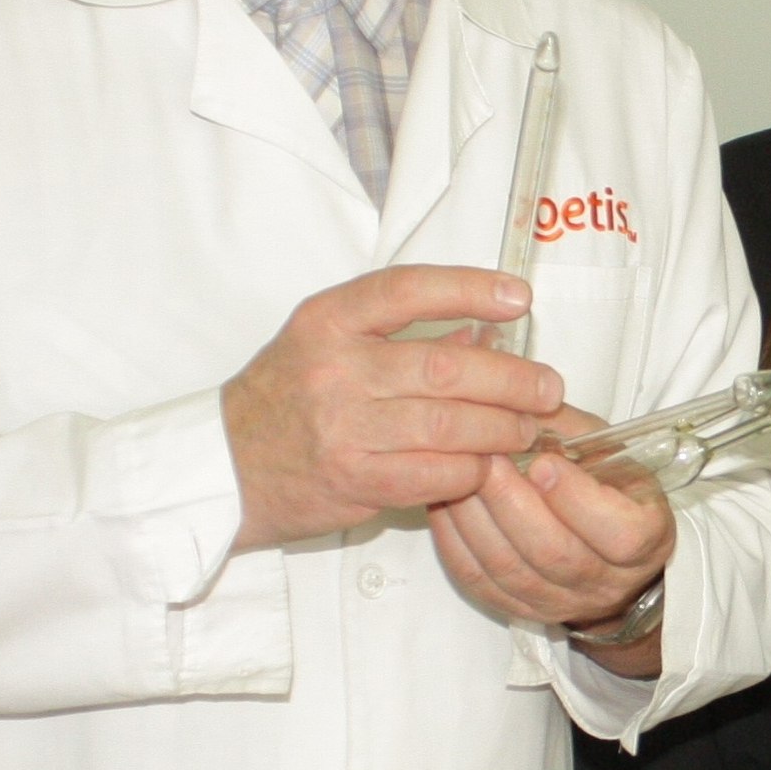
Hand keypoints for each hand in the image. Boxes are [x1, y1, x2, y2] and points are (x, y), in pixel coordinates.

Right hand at [222, 267, 562, 552]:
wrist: (223, 467)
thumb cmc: (283, 401)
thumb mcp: (326, 345)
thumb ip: (399, 334)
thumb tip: (483, 333)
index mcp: (327, 321)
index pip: (408, 290)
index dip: (470, 290)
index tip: (519, 298)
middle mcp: (334, 368)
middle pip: (445, 366)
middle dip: (511, 378)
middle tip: (547, 387)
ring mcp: (342, 427)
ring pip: (449, 424)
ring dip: (501, 428)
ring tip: (524, 429)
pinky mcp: (354, 480)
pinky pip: (435, 473)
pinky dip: (471, 470)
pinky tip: (485, 466)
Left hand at [427, 404, 678, 664]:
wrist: (605, 554)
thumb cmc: (609, 490)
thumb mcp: (610, 452)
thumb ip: (571, 431)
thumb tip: (521, 400)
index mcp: (646, 539)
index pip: (619, 533)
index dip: (577, 500)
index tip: (545, 462)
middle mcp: (606, 581)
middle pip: (554, 553)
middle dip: (512, 502)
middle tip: (484, 458)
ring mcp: (561, 602)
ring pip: (509, 569)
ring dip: (475, 518)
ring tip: (456, 474)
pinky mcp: (519, 609)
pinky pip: (479, 580)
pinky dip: (455, 540)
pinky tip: (444, 503)